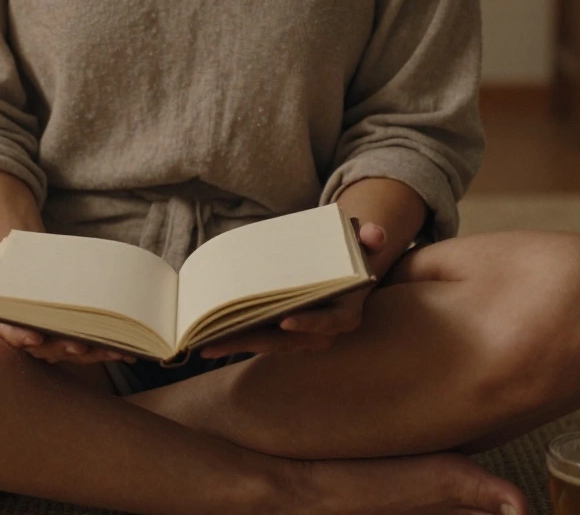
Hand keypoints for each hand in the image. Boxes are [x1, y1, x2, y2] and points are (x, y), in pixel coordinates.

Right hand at [0, 250, 135, 365]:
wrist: (27, 280)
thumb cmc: (8, 275)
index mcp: (9, 324)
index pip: (13, 334)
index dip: (21, 336)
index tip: (32, 336)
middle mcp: (34, 339)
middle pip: (50, 348)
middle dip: (66, 347)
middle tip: (80, 343)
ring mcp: (57, 343)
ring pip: (76, 353)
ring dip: (96, 353)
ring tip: (116, 348)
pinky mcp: (77, 342)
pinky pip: (95, 350)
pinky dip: (111, 351)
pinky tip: (130, 351)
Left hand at [200, 219, 387, 357]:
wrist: (339, 270)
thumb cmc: (349, 255)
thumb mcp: (362, 242)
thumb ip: (370, 237)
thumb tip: (374, 234)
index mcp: (345, 315)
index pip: (329, 323)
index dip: (309, 324)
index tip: (286, 320)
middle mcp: (322, 334)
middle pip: (287, 340)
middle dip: (254, 341)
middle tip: (222, 340)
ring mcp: (300, 338)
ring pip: (267, 344)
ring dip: (237, 344)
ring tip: (205, 344)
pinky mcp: (282, 336)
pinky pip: (258, 340)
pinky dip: (235, 339)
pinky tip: (207, 341)